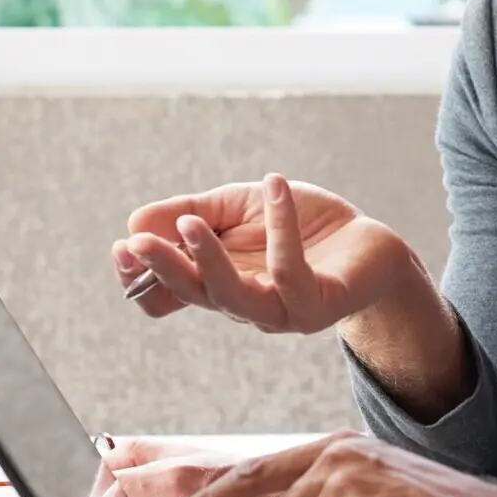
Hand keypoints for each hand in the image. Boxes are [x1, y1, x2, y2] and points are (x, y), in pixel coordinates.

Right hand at [112, 175, 411, 333]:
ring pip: (231, 297)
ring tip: (191, 222)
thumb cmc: (305, 226)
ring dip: (206, 261)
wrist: (371, 242)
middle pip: (191, 295)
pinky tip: (274, 186)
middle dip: (161, 268)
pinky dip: (279, 226)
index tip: (125, 245)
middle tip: (138, 242)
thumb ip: (193, 212)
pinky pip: (290, 271)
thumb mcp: (240, 208)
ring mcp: (280, 311)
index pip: (166, 294)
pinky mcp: (317, 305)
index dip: (140, 277)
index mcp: (217, 281)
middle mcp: (243, 304)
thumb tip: (136, 221)